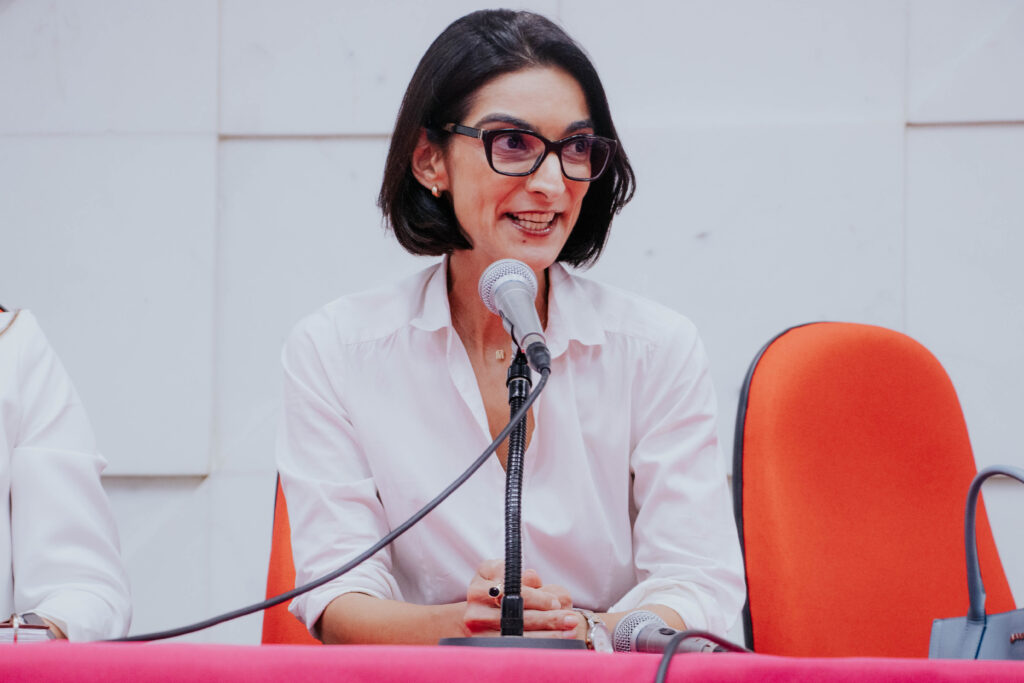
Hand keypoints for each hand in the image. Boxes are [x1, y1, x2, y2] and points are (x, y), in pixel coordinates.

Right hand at [463, 559, 579, 638]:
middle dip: (546, 617)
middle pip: (514, 611)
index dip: (536, 597)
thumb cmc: (506, 588)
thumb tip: (532, 578)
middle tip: (571, 620)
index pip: (512, 587)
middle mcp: (475, 599)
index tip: (556, 603)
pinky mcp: (481, 641)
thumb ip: (528, 579)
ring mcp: (476, 622)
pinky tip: (555, 644)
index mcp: (485, 576)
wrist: (481, 612)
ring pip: (515, 631)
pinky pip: (512, 646)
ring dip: (547, 634)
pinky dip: (536, 645)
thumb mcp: (516, 576)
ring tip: (569, 632)